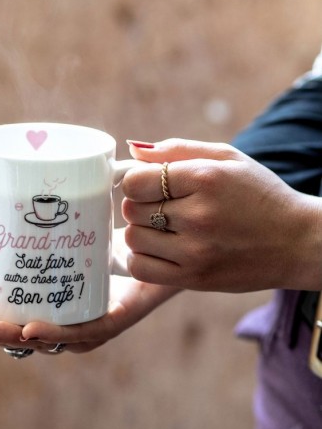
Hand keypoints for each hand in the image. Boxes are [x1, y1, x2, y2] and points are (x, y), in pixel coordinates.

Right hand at [0, 226, 179, 353]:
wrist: (145, 241)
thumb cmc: (92, 246)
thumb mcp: (44, 239)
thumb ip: (4, 236)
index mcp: (44, 306)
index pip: (5, 324)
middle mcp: (61, 321)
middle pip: (19, 335)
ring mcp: (84, 325)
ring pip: (45, 340)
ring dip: (11, 336)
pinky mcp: (109, 320)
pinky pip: (82, 332)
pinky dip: (56, 333)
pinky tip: (31, 328)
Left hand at [123, 139, 321, 291]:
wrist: (297, 242)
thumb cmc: (259, 195)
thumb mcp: (227, 159)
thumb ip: (177, 149)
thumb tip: (132, 150)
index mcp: (205, 179)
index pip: (135, 181)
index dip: (136, 182)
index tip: (148, 185)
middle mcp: (198, 216)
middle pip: (131, 210)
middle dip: (140, 205)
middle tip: (161, 206)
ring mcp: (195, 251)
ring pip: (133, 239)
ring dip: (142, 231)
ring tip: (163, 229)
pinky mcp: (194, 278)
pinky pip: (140, 268)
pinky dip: (141, 258)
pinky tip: (159, 249)